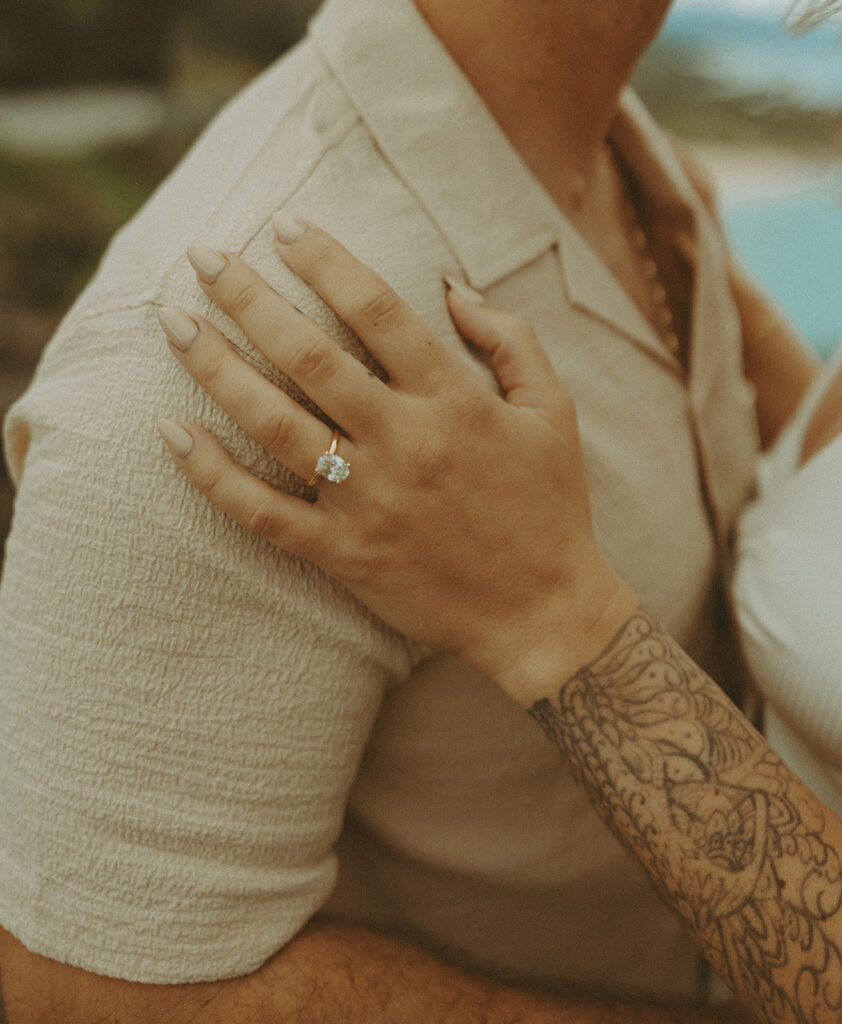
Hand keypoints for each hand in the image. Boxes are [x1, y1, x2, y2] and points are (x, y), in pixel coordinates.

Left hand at [157, 217, 635, 703]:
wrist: (542, 612)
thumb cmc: (550, 506)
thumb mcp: (553, 411)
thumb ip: (510, 340)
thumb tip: (451, 286)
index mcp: (455, 401)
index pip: (378, 311)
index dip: (326, 261)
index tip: (284, 226)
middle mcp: (405, 443)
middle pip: (311, 358)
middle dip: (249, 299)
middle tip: (203, 258)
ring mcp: (369, 502)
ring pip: (275, 425)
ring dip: (217, 370)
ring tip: (174, 323)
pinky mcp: (345, 554)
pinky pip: (264, 513)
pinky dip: (212, 475)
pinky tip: (171, 432)